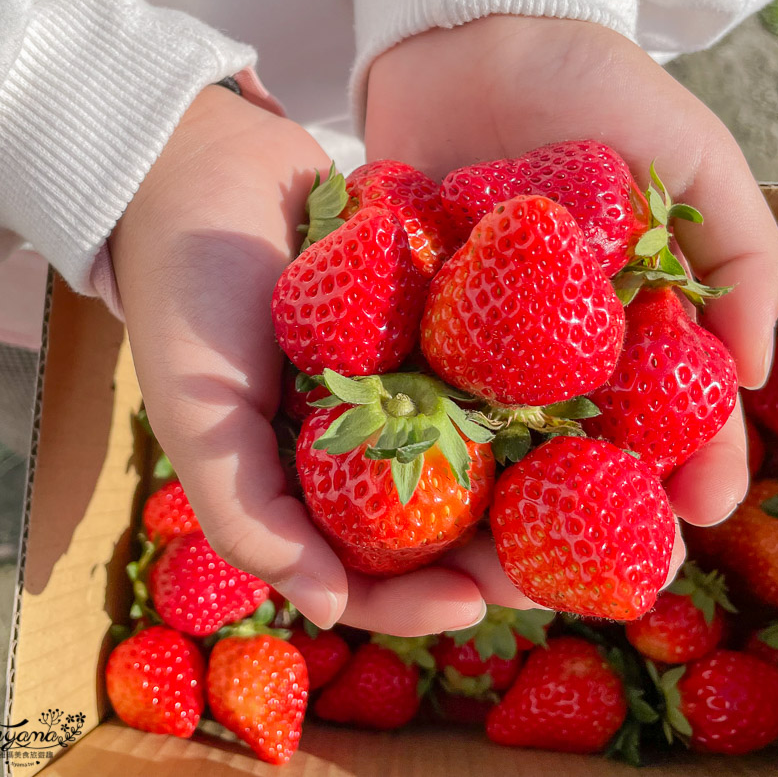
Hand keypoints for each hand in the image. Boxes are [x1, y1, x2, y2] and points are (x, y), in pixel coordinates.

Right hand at [111, 86, 536, 634]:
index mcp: (307, 479)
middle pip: (439, 520)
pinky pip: (488, 367)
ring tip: (590, 502)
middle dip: (496, 551)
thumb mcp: (199, 419)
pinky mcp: (433, 323)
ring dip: (531, 482)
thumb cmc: (187, 298)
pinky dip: (532, 389)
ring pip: (477, 451)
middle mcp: (363, 441)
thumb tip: (326, 611)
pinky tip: (586, 406)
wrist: (208, 166)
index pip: (363, 567)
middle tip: (559, 571)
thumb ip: (247, 520)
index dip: (415, 600)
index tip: (474, 608)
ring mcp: (404, 382)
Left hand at [365, 16, 777, 581]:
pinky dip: (412, 446)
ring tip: (501, 571)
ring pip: (494, 447)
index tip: (704, 515)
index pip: (670, 411)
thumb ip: (743, 258)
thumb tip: (753, 373)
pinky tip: (415, 500)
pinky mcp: (409, 324)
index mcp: (629, 323)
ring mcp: (479, 345)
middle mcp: (555, 349)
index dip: (692, 465)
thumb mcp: (697, 160)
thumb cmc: (601, 92)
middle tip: (597, 580)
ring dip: (498, 514)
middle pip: (578, 452)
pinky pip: (412, 393)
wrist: (476, 39)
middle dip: (588, 523)